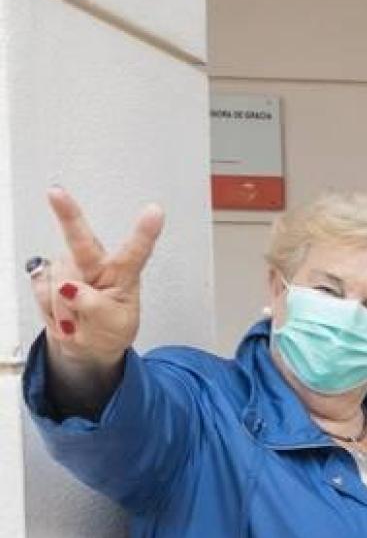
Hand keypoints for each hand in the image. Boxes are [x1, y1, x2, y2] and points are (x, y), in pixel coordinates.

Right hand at [32, 190, 164, 398]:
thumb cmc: (110, 330)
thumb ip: (97, 308)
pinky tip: (62, 313)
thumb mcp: (115, 325)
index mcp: (123, 273)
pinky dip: (49, 310)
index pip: (136, 251)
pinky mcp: (46, 275)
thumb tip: (70, 289)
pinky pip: (41, 291)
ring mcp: (68, 268)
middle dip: (67, 215)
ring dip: (65, 309)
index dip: (145, 231)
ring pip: (57, 282)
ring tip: (78, 319)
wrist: (87, 345)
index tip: (155, 210)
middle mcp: (95, 264)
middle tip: (55, 192)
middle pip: (80, 240)